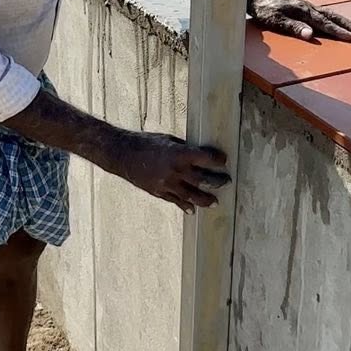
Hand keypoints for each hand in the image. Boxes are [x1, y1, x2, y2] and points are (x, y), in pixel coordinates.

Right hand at [97, 130, 228, 211]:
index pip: (206, 158)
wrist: (123, 154)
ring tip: (215, 202)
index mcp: (179, 153)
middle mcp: (175, 170)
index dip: (218, 159)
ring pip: (192, 195)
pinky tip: (193, 210)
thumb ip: (184, 149)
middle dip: (218, 181)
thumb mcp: (168, 140)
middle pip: (203, 179)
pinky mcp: (160, 192)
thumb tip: (200, 155)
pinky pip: (176, 201)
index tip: (224, 160)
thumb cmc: (146, 142)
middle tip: (227, 181)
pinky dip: (186, 206)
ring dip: (206, 199)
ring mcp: (167, 184)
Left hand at [246, 0, 350, 42]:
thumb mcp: (275, 21)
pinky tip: (340, 22)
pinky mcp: (304, 7)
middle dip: (348, 25)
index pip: (324, 22)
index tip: (350, 38)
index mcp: (303, 10)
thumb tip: (310, 35)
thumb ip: (293, 28)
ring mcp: (307, 6)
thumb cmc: (264, 11)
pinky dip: (336, 18)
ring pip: (331, 13)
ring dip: (345, 22)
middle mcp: (308, 6)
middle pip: (332, 16)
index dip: (337, 31)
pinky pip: (325, 13)